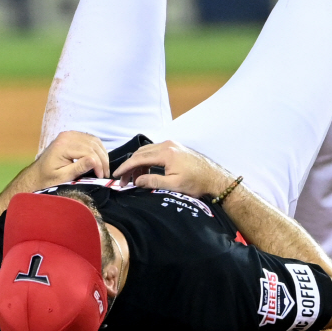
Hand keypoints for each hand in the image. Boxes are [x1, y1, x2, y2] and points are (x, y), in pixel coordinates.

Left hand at [31, 131, 109, 189]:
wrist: (36, 174)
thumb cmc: (47, 179)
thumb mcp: (62, 177)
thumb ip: (78, 168)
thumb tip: (95, 161)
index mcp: (63, 145)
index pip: (88, 151)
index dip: (99, 164)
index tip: (101, 177)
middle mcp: (67, 136)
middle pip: (93, 144)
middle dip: (102, 160)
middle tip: (105, 174)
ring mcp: (69, 134)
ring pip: (94, 140)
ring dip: (101, 154)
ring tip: (103, 169)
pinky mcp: (71, 136)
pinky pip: (90, 139)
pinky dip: (97, 149)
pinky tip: (98, 160)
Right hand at [113, 140, 233, 196]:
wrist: (215, 178)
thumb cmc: (197, 183)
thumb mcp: (173, 185)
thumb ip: (153, 181)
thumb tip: (136, 181)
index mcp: (166, 153)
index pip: (138, 158)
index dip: (125, 168)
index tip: (116, 176)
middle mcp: (167, 145)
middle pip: (141, 153)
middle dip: (130, 167)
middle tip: (124, 181)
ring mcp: (171, 145)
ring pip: (147, 152)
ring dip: (139, 165)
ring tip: (135, 180)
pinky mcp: (175, 148)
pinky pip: (155, 152)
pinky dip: (147, 162)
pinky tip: (147, 174)